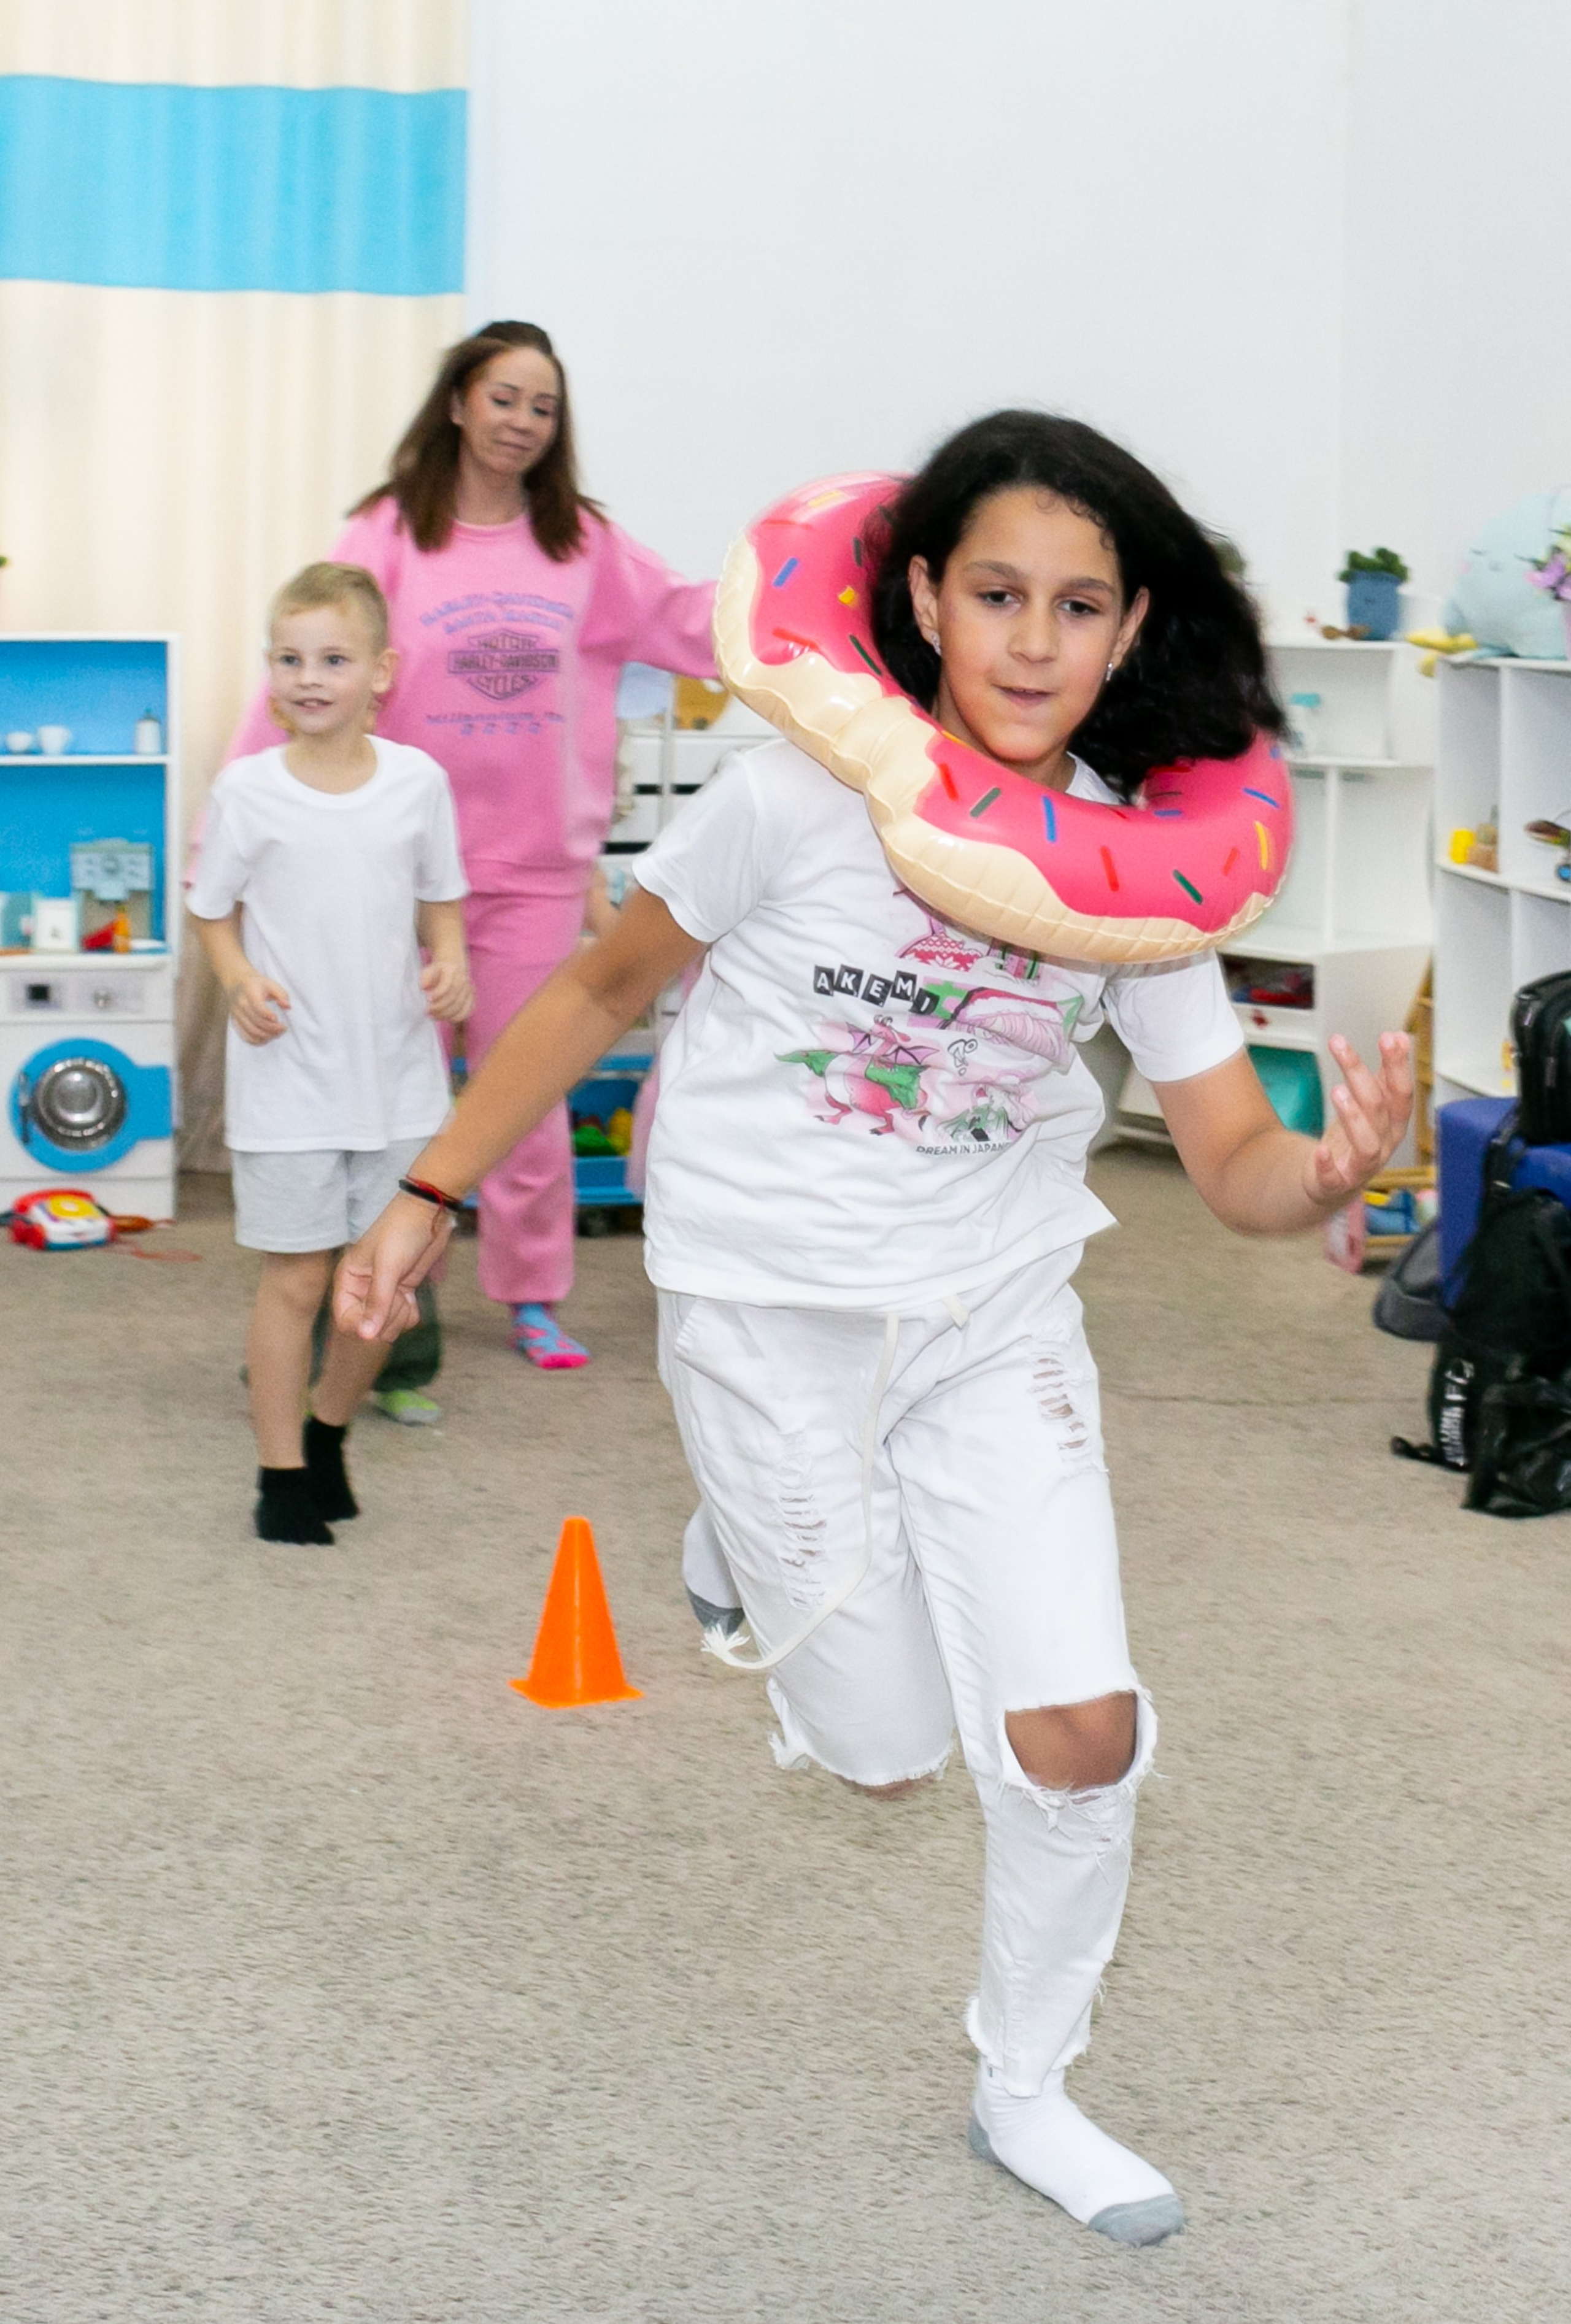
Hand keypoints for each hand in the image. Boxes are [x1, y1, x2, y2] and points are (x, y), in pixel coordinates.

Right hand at [227, 971, 290, 1043]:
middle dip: (271, 1027)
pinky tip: (266, 1038)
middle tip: (283, 1028)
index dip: (267, 1014)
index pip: (257, 1006)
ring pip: (250, 1030)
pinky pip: (244, 1035)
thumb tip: (287, 1006)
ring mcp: (237, 1014)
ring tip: (277, 1033)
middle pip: (255, 1020)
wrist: (236, 982)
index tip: (277, 1019)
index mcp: (249, 992)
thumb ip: (281, 994)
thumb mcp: (270, 983)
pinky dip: (256, 1040)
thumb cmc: (256, 984)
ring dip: (265, 1035)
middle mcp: (241, 1004)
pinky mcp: (236, 1021)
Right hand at [333, 1191, 454, 1341]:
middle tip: (397, 1296)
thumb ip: (377, 1301)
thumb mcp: (388, 1266)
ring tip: (405, 1293)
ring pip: (386, 1327)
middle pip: (368, 1328)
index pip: (345, 1320)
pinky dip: (410, 1313)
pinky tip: (412, 1297)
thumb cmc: (402, 1232)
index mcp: (348, 1281)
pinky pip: (403, 1320)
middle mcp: (361, 1291)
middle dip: (386, 1319)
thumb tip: (365, 1337)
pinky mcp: (401, 1294)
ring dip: (399, 1316)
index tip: (380, 1318)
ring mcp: (383, 1294)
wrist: (429, 1215)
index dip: (361, 1326)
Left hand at [421, 957, 473, 1022]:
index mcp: (452, 971)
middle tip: (428, 1011)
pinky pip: (467, 1011)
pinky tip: (446, 1019)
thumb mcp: (430, 970)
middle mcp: (463, 981)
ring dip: (446, 1015)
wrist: (454, 966)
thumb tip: (423, 987)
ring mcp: (468, 990)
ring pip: (460, 1007)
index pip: (448, 985)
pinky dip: (457, 1017)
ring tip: (434, 1016)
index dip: (439, 994)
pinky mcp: (471, 998)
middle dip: (440, 1007)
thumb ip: (426, 977)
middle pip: (454, 998)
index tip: (428, 999)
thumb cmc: (438, 971)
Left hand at [1302, 1032, 1413, 1207]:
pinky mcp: (1338, 1183)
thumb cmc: (1355, 1138)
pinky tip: (1320, 1150)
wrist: (1334, 1182)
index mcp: (1394, 1122)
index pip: (1401, 1092)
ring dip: (1353, 1116)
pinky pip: (1336, 1177)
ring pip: (1366, 1143)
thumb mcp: (1371, 1104)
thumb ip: (1384, 1074)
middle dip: (1361, 1075)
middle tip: (1340, 1044)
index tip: (1389, 1037)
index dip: (1397, 1065)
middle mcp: (1384, 1144)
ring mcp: (1362, 1166)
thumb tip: (1398, 1036)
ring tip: (1337, 1090)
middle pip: (1379, 1108)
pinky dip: (1328, 1164)